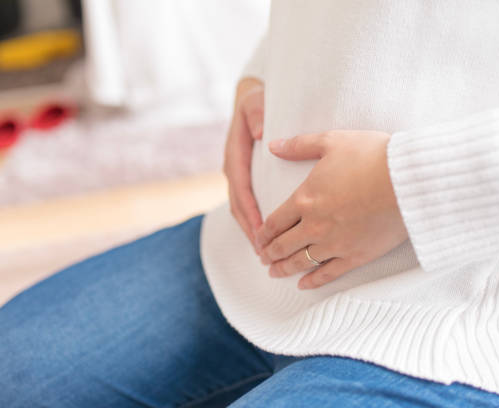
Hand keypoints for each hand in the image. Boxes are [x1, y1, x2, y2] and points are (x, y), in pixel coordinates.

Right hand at [223, 77, 264, 251]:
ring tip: (264, 252)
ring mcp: (237, 174)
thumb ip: (257, 114)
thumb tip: (260, 134)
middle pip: (238, 206)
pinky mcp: (244, 178)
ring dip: (250, 230)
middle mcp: (233, 168)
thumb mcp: (255, 102)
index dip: (250, 212)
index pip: (241, 188)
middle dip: (250, 229)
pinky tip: (265, 236)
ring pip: (240, 208)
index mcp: (235, 154)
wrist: (250, 98)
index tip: (262, 231)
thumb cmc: (257, 101)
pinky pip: (246, 203)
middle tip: (264, 252)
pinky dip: (253, 221)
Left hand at [255, 130, 408, 289]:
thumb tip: (273, 145)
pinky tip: (303, 285)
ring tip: (274, 273)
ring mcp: (335, 244)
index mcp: (305, 199)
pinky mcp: (356, 256)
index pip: (274, 221)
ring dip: (284, 269)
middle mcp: (314, 226)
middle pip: (283, 245)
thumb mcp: (332, 141)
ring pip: (301, 262)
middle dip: (269, 253)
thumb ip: (300, 145)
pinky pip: (329, 274)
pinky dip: (313, 281)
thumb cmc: (372, 156)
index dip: (262, 232)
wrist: (408, 181)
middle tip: (262, 258)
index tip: (257, 238)